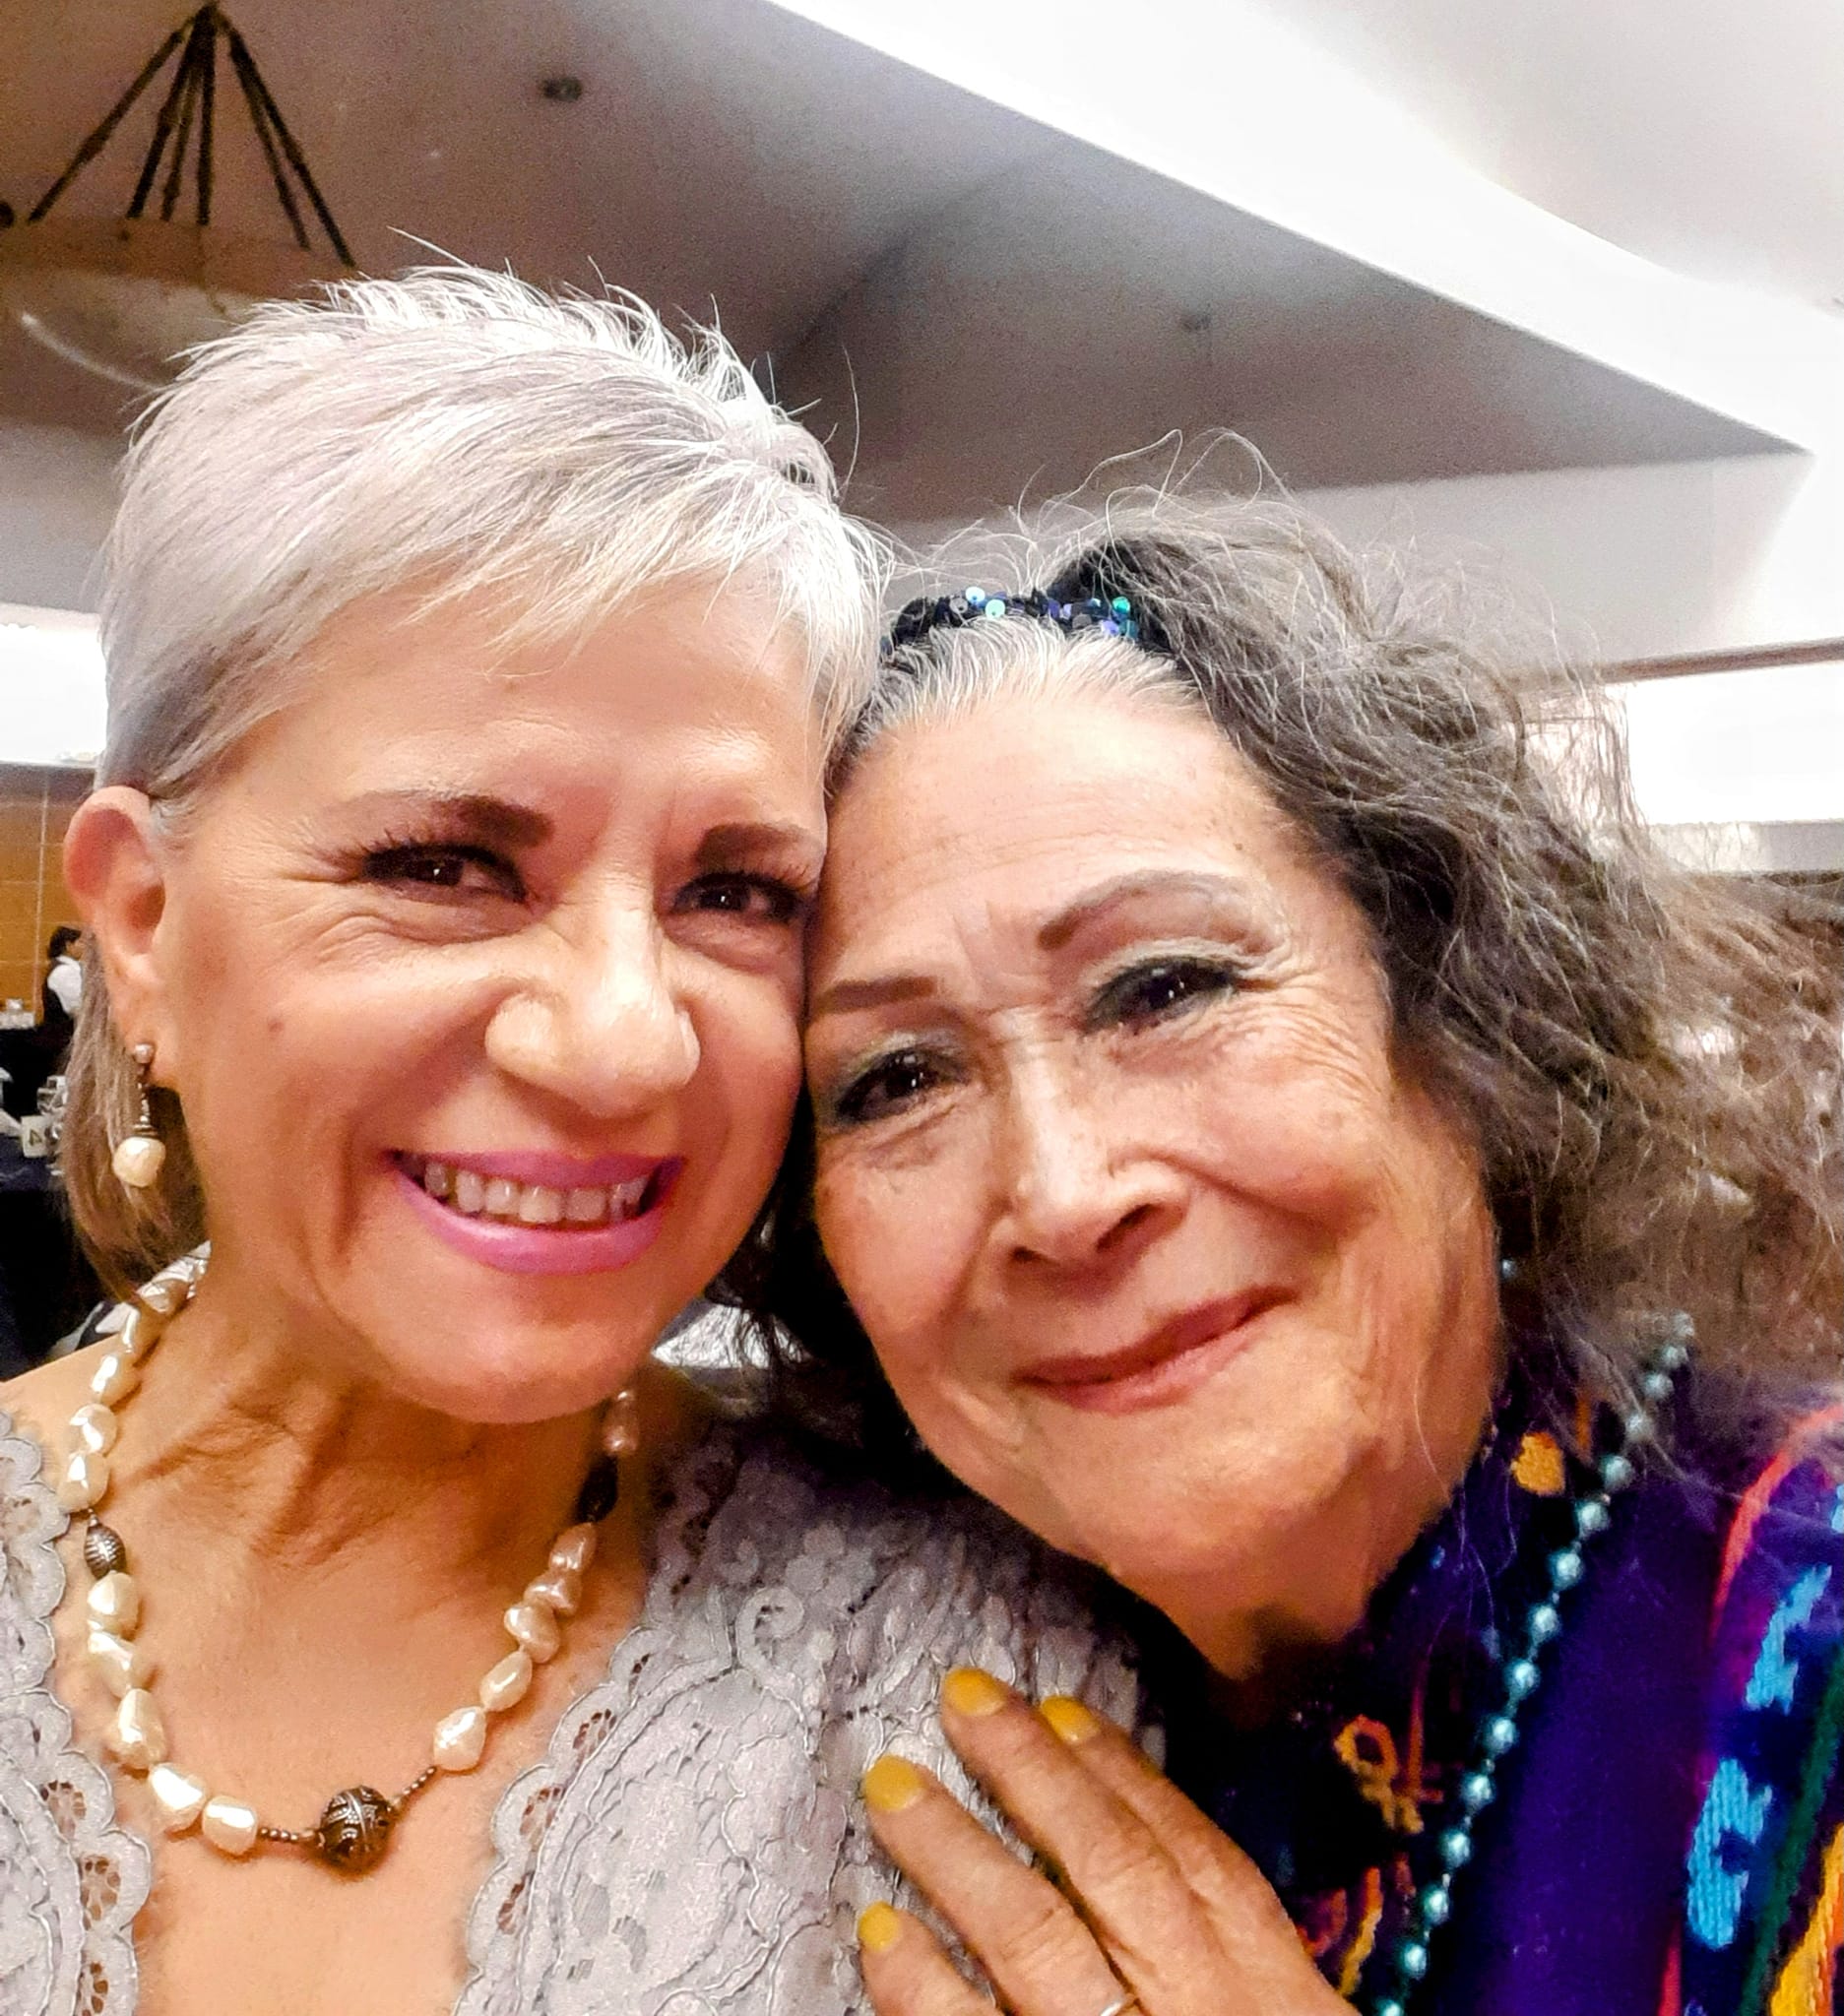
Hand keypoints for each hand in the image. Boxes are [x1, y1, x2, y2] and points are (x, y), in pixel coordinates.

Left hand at [856, 1668, 1346, 2015]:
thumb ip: (1229, 1965)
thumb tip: (1139, 1850)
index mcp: (1273, 1998)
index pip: (1199, 1862)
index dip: (1127, 1778)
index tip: (1062, 1710)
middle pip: (1110, 1875)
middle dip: (1033, 1777)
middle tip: (958, 1698)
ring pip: (1040, 1939)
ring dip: (959, 1853)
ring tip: (890, 1786)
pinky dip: (926, 1991)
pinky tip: (878, 1932)